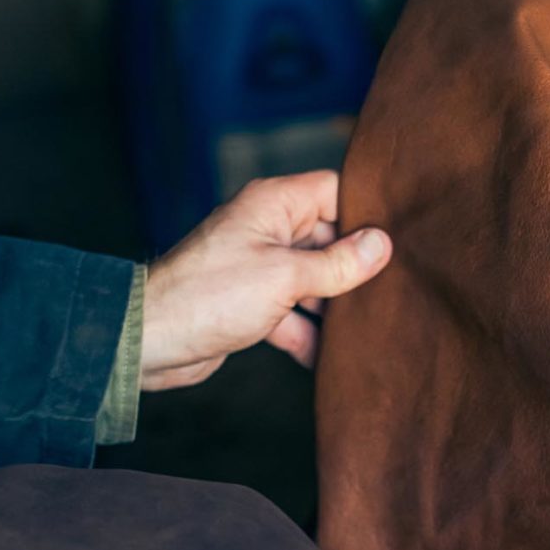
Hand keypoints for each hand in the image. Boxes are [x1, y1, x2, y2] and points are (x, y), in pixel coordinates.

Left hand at [140, 171, 389, 390]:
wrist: (151, 342)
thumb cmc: (209, 296)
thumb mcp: (286, 278)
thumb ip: (338, 264)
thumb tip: (382, 246)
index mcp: (273, 204)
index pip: (334, 191)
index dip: (365, 213)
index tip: (397, 240)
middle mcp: (266, 230)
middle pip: (329, 240)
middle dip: (354, 269)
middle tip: (388, 294)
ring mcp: (258, 268)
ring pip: (313, 281)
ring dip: (333, 308)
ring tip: (364, 330)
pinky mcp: (251, 303)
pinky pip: (292, 314)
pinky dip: (308, 335)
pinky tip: (327, 359)